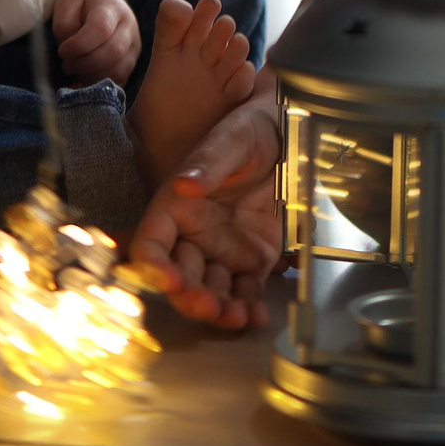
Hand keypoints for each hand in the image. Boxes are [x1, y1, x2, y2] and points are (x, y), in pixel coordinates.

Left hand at [50, 0, 139, 85]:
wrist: (103, 0)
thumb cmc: (80, 3)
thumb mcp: (65, 4)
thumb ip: (65, 27)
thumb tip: (71, 55)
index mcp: (111, 7)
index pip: (101, 29)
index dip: (79, 45)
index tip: (62, 51)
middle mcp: (129, 25)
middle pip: (114, 51)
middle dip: (84, 64)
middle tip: (66, 65)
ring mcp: (134, 45)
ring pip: (118, 70)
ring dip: (91, 77)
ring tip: (75, 70)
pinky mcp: (132, 61)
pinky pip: (120, 80)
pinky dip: (99, 85)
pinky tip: (83, 82)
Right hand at [129, 93, 283, 330]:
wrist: (292, 134)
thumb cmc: (253, 128)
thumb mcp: (233, 138)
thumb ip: (209, 163)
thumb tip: (184, 185)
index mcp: (176, 206)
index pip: (152, 242)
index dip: (153, 265)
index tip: (168, 278)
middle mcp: (194, 234)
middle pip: (181, 276)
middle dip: (190, 296)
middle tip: (207, 305)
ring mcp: (223, 250)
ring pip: (212, 290)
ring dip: (219, 309)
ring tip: (236, 317)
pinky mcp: (253, 260)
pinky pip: (246, 290)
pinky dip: (250, 307)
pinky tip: (256, 317)